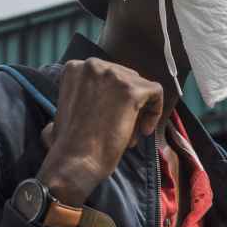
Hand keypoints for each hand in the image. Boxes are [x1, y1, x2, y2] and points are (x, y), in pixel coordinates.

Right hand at [37, 58, 164, 205]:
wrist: (75, 162)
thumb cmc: (70, 143)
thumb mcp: (71, 106)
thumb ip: (87, 91)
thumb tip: (108, 95)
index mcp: (76, 67)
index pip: (109, 75)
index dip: (115, 98)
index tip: (113, 118)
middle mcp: (92, 65)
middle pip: (126, 79)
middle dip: (129, 105)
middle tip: (124, 131)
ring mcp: (112, 75)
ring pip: (141, 87)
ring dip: (139, 113)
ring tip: (129, 137)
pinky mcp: (131, 90)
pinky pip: (156, 93)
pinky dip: (155, 111)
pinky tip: (144, 131)